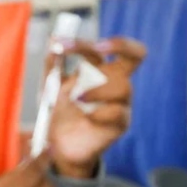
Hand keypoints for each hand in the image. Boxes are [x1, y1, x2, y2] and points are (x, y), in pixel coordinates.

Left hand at [45, 37, 146, 178]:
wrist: (60, 145)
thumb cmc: (60, 113)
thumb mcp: (50, 87)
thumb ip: (52, 66)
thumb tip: (53, 41)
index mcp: (101, 69)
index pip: (109, 47)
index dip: (88, 41)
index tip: (59, 45)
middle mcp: (116, 82)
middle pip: (136, 54)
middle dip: (118, 45)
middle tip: (96, 48)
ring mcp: (122, 102)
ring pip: (124, 85)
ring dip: (97, 88)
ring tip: (76, 98)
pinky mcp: (121, 123)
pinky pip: (118, 112)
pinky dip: (99, 112)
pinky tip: (86, 116)